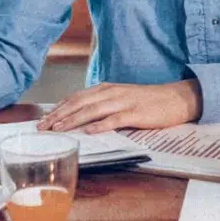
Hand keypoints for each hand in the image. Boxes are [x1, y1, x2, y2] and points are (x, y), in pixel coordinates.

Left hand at [39, 80, 200, 134]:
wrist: (177, 98)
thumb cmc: (148, 101)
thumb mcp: (121, 98)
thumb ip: (102, 105)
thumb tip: (80, 118)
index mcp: (106, 89)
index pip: (76, 97)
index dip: (59, 108)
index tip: (43, 119)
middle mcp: (112, 92)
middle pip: (80, 103)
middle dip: (59, 115)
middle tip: (43, 127)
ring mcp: (124, 102)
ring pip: (93, 110)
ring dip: (73, 120)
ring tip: (58, 129)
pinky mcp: (136, 113)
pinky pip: (116, 119)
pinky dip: (101, 125)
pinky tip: (89, 131)